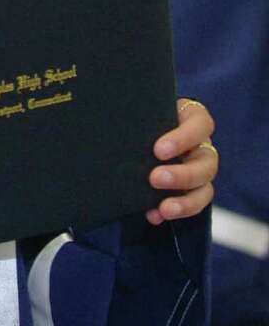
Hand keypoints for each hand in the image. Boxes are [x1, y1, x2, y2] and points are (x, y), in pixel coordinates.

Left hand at [145, 96, 217, 225]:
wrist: (138, 128)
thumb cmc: (143, 113)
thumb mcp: (146, 110)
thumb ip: (142, 117)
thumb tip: (118, 124)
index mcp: (194, 118)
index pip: (200, 125)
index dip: (183, 139)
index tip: (157, 150)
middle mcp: (202, 145)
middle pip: (207, 162)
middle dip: (183, 175)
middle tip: (155, 179)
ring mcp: (200, 169)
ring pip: (205, 189)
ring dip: (185, 202)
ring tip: (163, 209)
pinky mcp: (193, 190)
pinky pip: (191, 205)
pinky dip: (173, 211)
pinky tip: (154, 215)